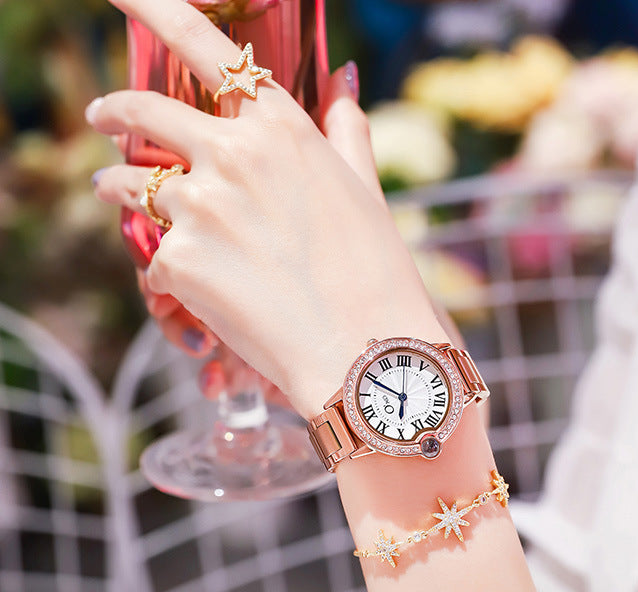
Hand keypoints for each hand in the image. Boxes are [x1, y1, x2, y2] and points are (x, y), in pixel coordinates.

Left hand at [88, 0, 446, 419]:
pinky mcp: (181, 261)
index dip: (155, 8)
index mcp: (281, 128)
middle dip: (113, 110)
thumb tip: (344, 73)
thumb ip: (345, 127)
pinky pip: (155, 259)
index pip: (205, 45)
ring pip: (130, 185)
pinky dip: (166, 271)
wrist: (362, 347)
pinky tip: (189, 287)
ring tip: (111, 193)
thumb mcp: (363, 189)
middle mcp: (234, 154)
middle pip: (143, 110)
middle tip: (100, 116)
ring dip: (117, 187)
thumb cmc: (374, 270)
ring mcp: (202, 206)